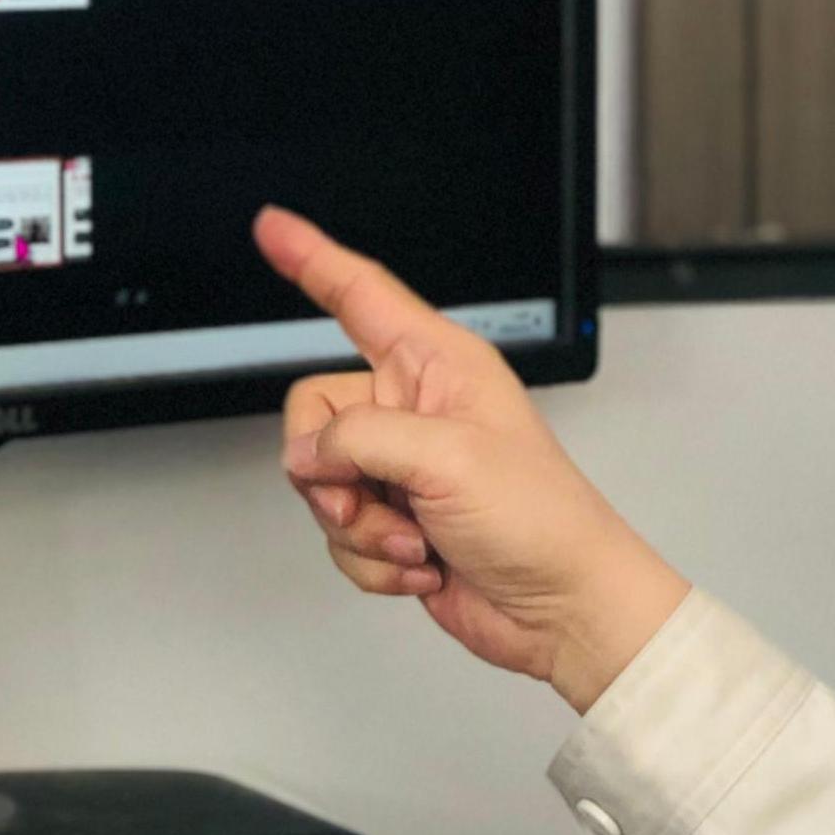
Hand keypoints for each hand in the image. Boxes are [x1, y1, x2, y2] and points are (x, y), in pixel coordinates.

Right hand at [260, 206, 687, 712]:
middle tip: (367, 498)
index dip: (313, 259)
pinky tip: (422, 563)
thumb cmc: (543, 517)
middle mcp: (416, 409)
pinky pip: (339, 534)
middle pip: (314, 413)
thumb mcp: (449, 458)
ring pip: (321, 484)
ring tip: (418, 537)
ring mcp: (403, 468)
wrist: (562, 606)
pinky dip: (372, 559)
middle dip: (331, 470)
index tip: (272, 228)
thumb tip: (306, 453)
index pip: (362, 295)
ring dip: (361, 527)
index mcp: (439, 365)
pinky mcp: (395, 520)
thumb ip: (360, 439)